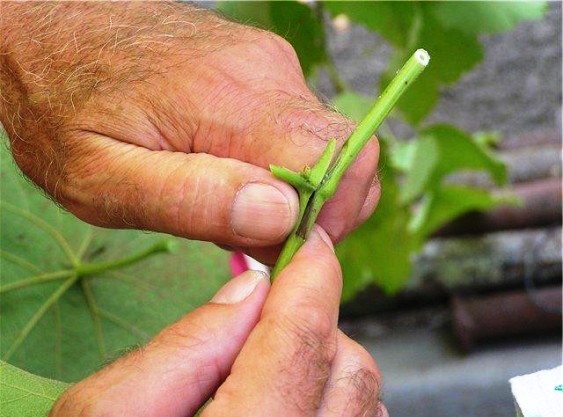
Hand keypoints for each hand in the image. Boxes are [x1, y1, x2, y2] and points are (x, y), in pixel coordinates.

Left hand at [0, 2, 379, 262]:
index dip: (329, 214)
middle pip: (344, 155)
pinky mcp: (260, 65)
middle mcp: (268, 72)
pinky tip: (220, 167)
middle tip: (239, 230)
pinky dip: (274, 162)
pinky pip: (295, 126)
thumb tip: (282, 214)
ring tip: (218, 197)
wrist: (48, 35)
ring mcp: (267, 63)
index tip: (277, 245)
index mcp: (234, 100)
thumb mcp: (103, 179)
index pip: (343, 158)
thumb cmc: (64, 109)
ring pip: (321, 145)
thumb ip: (193, 199)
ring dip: (287, 189)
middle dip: (310, 210)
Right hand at [49, 227, 385, 416]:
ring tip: (263, 373)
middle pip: (346, 370)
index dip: (311, 282)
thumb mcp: (110, 413)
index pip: (300, 345)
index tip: (312, 246)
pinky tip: (285, 406)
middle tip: (261, 324)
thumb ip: (183, 347)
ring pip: (361, 401)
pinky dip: (330, 404)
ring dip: (322, 368)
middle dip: (311, 328)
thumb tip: (250, 292)